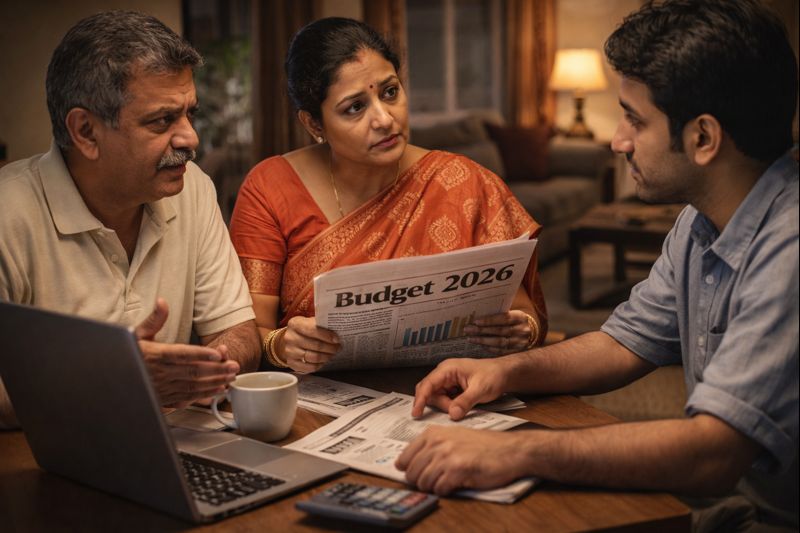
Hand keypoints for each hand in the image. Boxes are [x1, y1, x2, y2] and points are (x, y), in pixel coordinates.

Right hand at [135, 298, 238, 406]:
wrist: (110, 379)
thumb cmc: (126, 355)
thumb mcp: (137, 334)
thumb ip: (154, 320)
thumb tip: (162, 302)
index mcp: (155, 355)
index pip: (182, 354)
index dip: (201, 354)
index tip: (218, 354)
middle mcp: (160, 373)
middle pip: (192, 371)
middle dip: (216, 370)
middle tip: (234, 366)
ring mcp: (163, 388)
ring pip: (192, 386)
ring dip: (213, 383)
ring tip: (230, 377)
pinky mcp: (164, 399)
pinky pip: (187, 398)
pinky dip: (203, 395)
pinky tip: (216, 391)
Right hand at [279, 316, 339, 372]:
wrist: (290, 339)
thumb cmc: (304, 330)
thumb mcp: (310, 322)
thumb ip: (321, 324)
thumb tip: (337, 328)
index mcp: (295, 324)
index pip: (313, 330)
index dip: (327, 335)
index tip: (337, 339)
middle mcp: (290, 337)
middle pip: (316, 345)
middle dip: (330, 348)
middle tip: (338, 347)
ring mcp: (290, 351)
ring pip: (314, 357)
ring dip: (326, 357)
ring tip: (332, 354)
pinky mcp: (291, 363)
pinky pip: (310, 367)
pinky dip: (319, 365)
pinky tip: (323, 361)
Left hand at [395, 426, 525, 494]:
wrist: (509, 450)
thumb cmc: (484, 445)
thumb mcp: (454, 436)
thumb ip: (432, 446)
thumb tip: (409, 464)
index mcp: (433, 433)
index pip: (405, 457)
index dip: (407, 470)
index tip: (411, 475)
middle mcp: (438, 442)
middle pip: (412, 472)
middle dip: (419, 482)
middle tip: (431, 483)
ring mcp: (447, 456)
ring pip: (423, 482)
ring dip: (432, 487)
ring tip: (444, 483)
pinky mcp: (458, 470)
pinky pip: (439, 488)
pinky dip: (444, 491)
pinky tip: (453, 485)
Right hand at [412, 358, 506, 420]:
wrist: (504, 373)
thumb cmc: (493, 375)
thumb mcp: (480, 389)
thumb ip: (465, 402)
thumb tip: (452, 414)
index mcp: (448, 369)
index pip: (427, 384)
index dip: (420, 399)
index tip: (416, 413)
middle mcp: (444, 373)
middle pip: (430, 392)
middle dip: (440, 404)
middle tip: (454, 411)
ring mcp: (447, 380)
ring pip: (437, 398)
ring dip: (446, 406)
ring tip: (463, 406)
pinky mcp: (452, 387)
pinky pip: (444, 399)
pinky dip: (450, 405)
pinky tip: (461, 406)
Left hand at [464, 310, 533, 353]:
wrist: (532, 332)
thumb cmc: (515, 321)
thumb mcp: (512, 313)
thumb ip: (499, 313)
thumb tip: (479, 312)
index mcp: (520, 317)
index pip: (504, 318)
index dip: (489, 320)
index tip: (476, 321)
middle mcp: (522, 330)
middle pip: (500, 331)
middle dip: (482, 330)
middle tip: (468, 329)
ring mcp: (520, 342)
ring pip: (500, 342)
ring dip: (483, 341)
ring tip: (471, 338)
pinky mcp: (518, 352)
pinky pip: (502, 352)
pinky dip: (490, 349)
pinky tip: (481, 346)